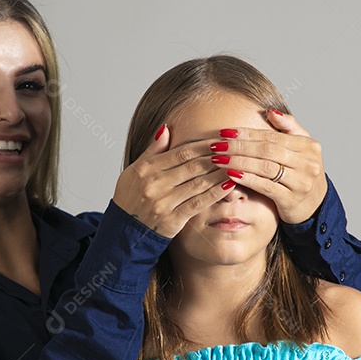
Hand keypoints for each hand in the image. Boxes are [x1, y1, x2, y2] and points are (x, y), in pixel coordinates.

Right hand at [113, 124, 234, 238]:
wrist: (123, 231)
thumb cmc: (130, 197)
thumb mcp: (135, 170)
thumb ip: (153, 150)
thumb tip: (166, 128)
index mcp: (146, 168)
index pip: (181, 152)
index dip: (204, 145)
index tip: (222, 139)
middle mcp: (154, 184)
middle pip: (193, 166)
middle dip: (216, 157)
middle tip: (235, 150)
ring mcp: (163, 203)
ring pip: (198, 183)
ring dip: (220, 174)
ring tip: (237, 166)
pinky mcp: (171, 220)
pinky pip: (198, 204)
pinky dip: (214, 194)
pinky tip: (228, 186)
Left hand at [211, 110, 326, 223]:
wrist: (315, 205)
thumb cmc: (302, 173)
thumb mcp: (302, 148)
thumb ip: (288, 127)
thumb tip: (270, 111)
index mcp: (309, 146)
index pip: (272, 136)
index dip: (247, 133)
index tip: (225, 132)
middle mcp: (308, 163)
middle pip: (267, 150)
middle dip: (239, 147)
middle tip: (217, 145)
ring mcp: (301, 182)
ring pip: (265, 167)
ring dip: (239, 162)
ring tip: (219, 159)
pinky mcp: (291, 200)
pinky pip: (266, 187)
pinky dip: (247, 179)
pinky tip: (231, 175)